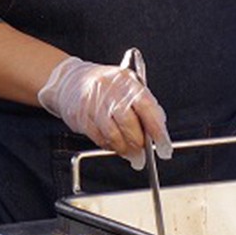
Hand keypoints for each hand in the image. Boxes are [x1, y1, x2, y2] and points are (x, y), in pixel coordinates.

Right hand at [36, 54, 172, 168]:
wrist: (71, 80)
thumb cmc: (106, 86)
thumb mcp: (128, 86)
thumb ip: (144, 106)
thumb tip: (159, 130)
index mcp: (126, 81)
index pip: (147, 107)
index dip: (157, 130)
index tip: (165, 146)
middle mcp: (110, 90)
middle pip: (129, 123)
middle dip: (139, 143)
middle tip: (144, 154)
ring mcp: (93, 103)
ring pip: (113, 134)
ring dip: (124, 148)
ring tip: (130, 153)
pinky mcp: (80, 116)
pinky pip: (99, 138)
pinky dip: (109, 146)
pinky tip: (113, 145)